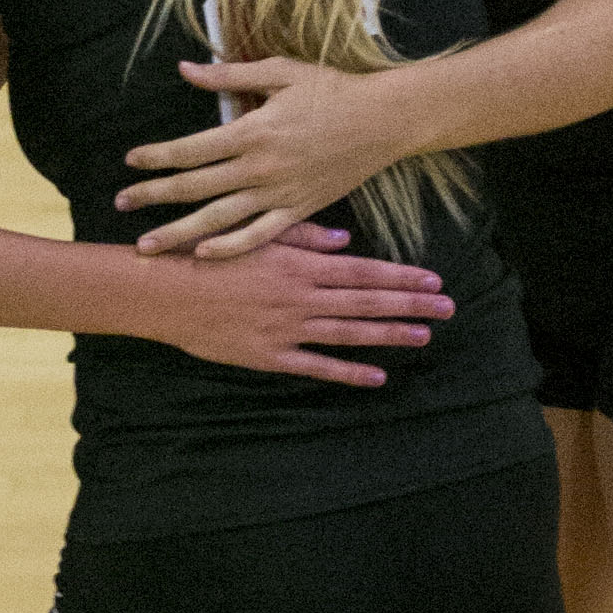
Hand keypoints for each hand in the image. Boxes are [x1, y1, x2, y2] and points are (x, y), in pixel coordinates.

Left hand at [117, 61, 400, 254]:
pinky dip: (232, 248)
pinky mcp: (299, 209)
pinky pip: (260, 235)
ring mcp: (280, 193)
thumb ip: (229, 75)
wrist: (385, 120)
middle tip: (120, 203)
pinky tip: (204, 255)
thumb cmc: (332, 89)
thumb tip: (185, 68)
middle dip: (154, 196)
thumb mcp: (280, 71)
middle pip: (196, 187)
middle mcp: (261, 167)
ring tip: (147, 246)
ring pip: (220, 219)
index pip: (192, 149)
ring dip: (179, 233)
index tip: (130, 162)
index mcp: (253, 130)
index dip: (157, 157)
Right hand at [134, 231, 455, 384]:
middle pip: (366, 300)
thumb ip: (302, 237)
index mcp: (298, 264)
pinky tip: (376, 377)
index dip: (401, 275)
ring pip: (349, 333)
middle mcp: (300, 297)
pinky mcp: (270, 356)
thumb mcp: (253, 235)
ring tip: (424, 335)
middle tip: (447, 306)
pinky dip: (347, 373)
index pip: (362, 270)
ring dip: (389, 334)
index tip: (433, 279)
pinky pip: (316, 367)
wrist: (164, 293)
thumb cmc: (206, 257)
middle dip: (410, 303)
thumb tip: (344, 241)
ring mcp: (287, 328)